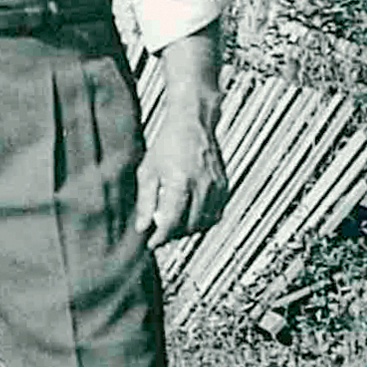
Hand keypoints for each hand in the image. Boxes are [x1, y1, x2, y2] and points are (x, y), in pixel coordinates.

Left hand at [134, 109, 227, 248]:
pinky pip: (216, 213)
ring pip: (205, 223)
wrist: (192, 123)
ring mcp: (216, 186)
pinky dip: (203, 220)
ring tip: (174, 226)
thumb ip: (145, 201)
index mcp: (180, 182)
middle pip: (189, 226)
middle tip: (160, 234)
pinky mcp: (224, 185)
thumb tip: (142, 228)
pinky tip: (190, 215)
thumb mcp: (148, 171)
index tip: (152, 244)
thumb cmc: (167, 144)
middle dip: (174, 235)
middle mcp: (201, 185)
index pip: (171, 222)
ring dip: (189, 230)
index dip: (160, 237)